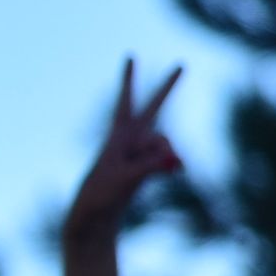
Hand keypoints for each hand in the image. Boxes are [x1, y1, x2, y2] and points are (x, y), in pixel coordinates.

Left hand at [60, 57, 183, 251]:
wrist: (94, 219)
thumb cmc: (101, 197)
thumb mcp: (126, 180)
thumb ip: (150, 166)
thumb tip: (174, 158)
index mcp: (117, 138)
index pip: (125, 102)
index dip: (128, 80)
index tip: (130, 56)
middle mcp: (128, 140)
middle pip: (152, 109)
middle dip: (167, 88)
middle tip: (181, 64)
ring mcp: (138, 152)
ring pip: (166, 143)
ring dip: (165, 155)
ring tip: (146, 173)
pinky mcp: (145, 166)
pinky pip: (168, 158)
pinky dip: (171, 164)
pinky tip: (171, 172)